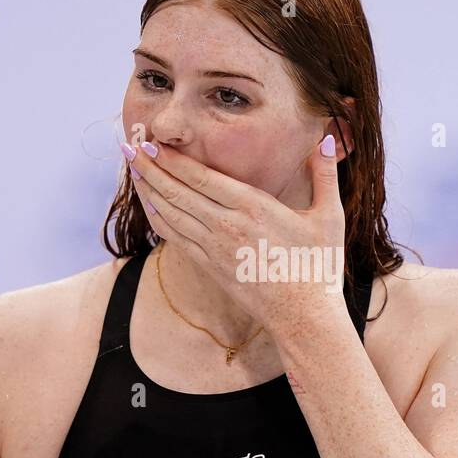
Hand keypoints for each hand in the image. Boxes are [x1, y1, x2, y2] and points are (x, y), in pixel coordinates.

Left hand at [122, 135, 347, 339]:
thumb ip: (326, 174)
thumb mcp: (329, 216)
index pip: (200, 178)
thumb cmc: (318, 266)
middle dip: (149, 168)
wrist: (304, 317)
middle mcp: (227, 226)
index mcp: (253, 207)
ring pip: (171, 214)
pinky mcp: (210, 268)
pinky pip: (176, 238)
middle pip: (176, 192)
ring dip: (148, 191)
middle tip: (128, 147)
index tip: (150, 142)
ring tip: (132, 170)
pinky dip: (158, 219)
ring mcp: (215, 250)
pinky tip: (149, 205)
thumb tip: (328, 139)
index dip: (170, 159)